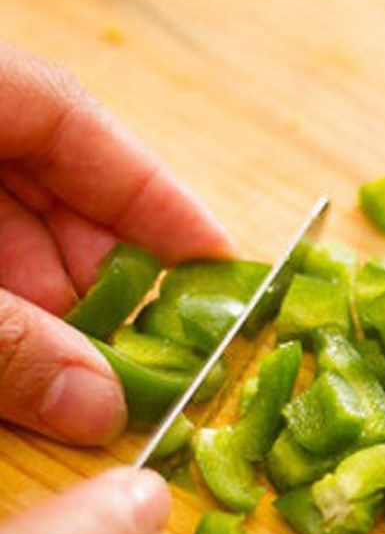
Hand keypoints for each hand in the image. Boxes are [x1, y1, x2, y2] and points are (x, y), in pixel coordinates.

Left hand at [0, 43, 232, 444]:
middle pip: (52, 191)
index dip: (152, 193)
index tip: (215, 257)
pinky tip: (31, 360)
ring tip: (92, 371)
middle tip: (150, 346)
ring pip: (13, 236)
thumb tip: (100, 412)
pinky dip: (10, 312)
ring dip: (56, 307)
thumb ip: (7, 339)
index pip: (72, 122)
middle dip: (104, 276)